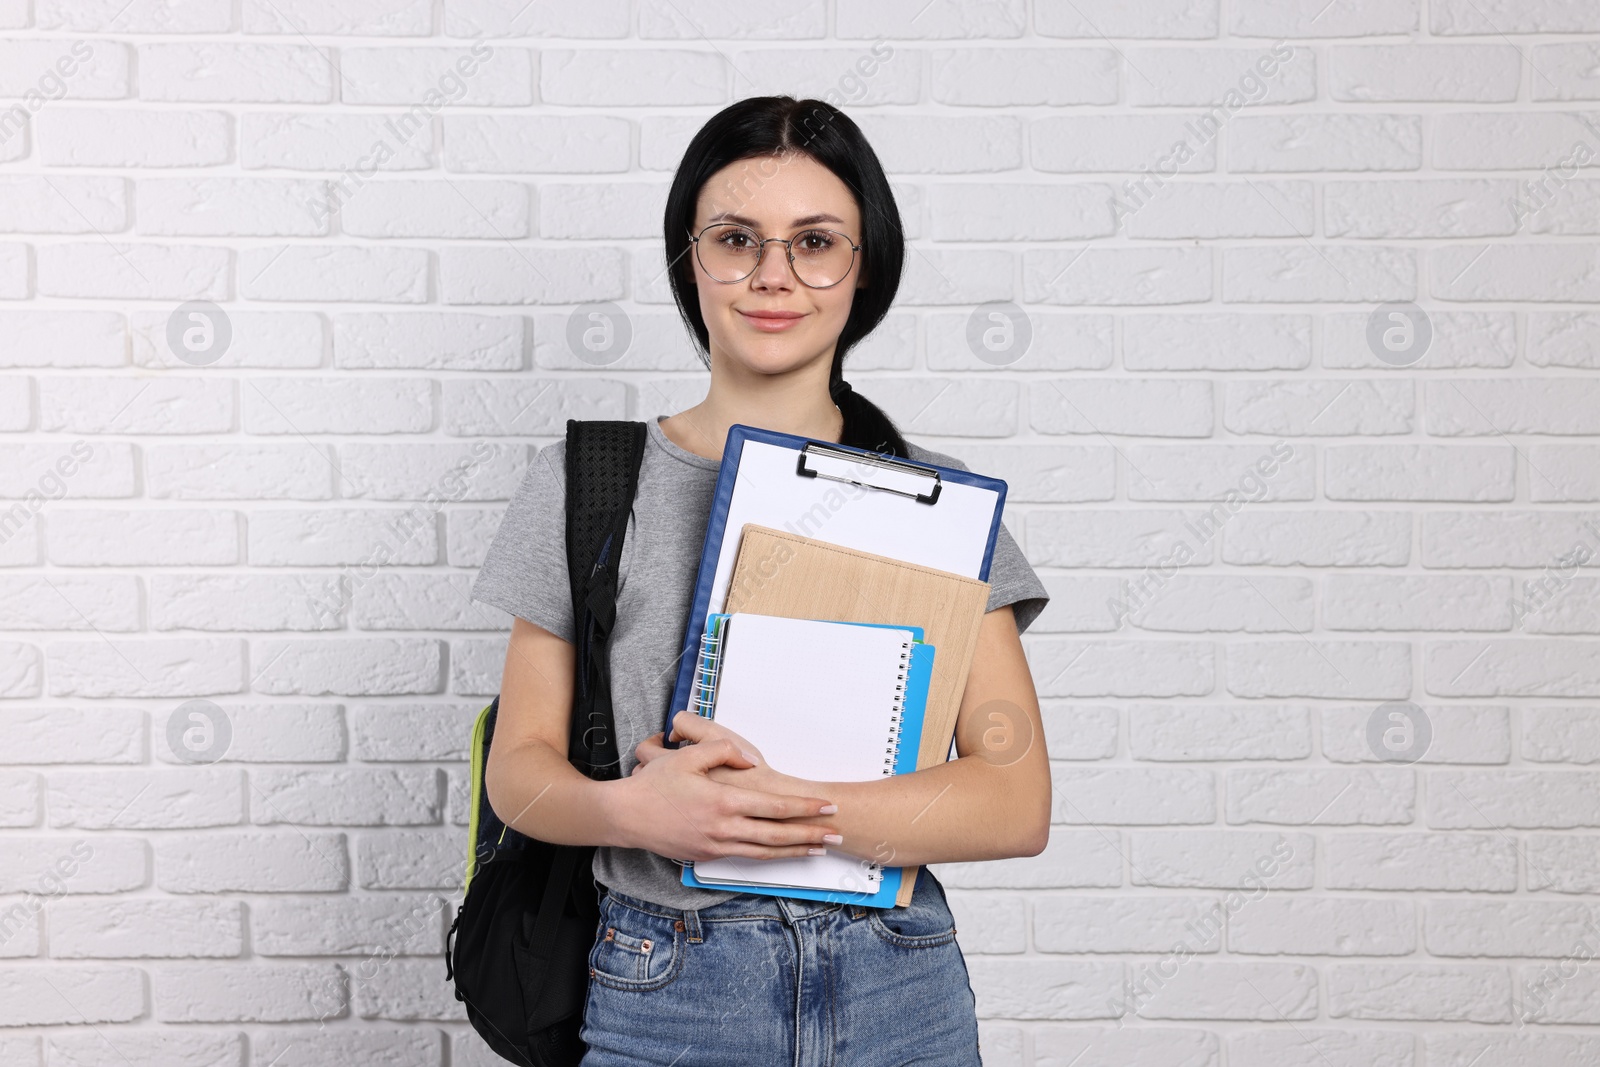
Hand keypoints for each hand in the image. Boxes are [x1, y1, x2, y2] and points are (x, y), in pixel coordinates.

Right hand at [614, 710, 838, 862]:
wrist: (625, 817)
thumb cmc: (655, 785)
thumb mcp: (688, 757)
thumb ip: (722, 751)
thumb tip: (748, 760)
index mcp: (723, 801)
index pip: (774, 806)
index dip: (804, 807)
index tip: (827, 806)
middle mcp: (723, 828)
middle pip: (778, 834)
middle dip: (811, 833)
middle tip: (837, 832)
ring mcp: (715, 846)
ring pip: (765, 852)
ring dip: (795, 850)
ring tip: (819, 848)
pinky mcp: (707, 856)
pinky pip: (746, 857)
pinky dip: (770, 856)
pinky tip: (782, 853)